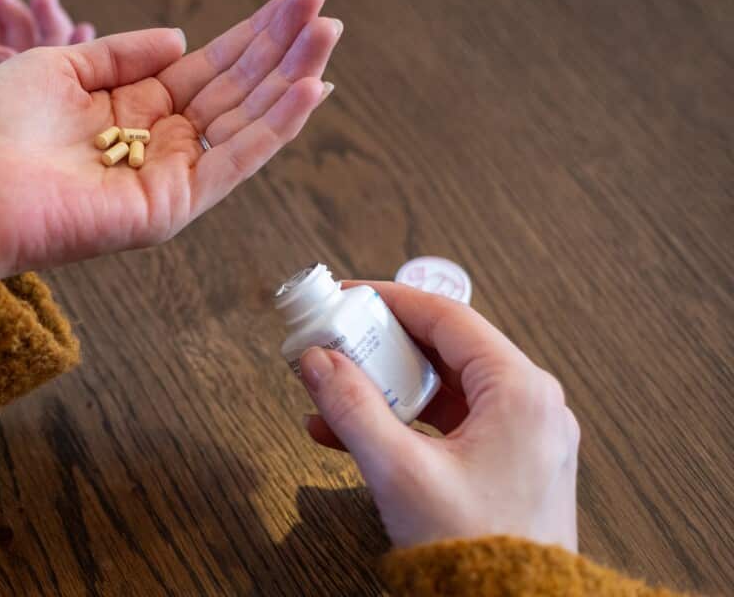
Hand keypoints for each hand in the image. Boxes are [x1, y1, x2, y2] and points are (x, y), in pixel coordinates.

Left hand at [0, 0, 339, 276]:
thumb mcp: (57, 65)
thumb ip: (121, 55)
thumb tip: (181, 38)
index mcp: (132, 110)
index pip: (209, 66)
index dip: (252, 33)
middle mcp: (158, 143)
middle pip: (237, 88)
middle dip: (282, 46)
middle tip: (323, 3)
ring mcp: (169, 175)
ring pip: (246, 121)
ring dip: (291, 77)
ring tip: (328, 34)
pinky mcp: (171, 205)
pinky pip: (234, 162)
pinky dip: (274, 127)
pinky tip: (308, 88)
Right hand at [299, 282, 579, 551]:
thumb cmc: (478, 551)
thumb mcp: (400, 471)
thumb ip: (352, 407)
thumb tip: (318, 361)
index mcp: (521, 392)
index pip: (447, 317)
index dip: (390, 300)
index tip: (347, 296)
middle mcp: (531, 406)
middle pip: (445, 349)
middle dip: (381, 346)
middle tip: (335, 342)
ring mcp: (522, 436)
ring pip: (444, 388)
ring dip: (386, 387)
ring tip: (333, 392)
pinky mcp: (508, 463)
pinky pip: (450, 423)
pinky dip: (404, 421)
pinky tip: (353, 432)